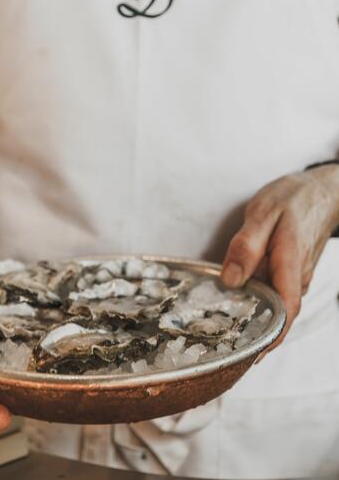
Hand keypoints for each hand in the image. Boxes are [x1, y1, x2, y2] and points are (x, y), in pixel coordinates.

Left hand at [221, 165, 338, 350]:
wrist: (320, 190)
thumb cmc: (292, 199)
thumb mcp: (263, 213)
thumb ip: (246, 246)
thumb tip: (231, 280)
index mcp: (290, 263)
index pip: (286, 309)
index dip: (270, 337)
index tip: (251, 356)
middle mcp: (298, 276)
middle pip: (279, 313)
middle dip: (256, 333)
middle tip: (226, 348)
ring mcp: (297, 276)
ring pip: (277, 303)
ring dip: (256, 317)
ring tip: (225, 330)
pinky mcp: (293, 272)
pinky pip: (276, 292)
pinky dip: (259, 300)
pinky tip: (238, 300)